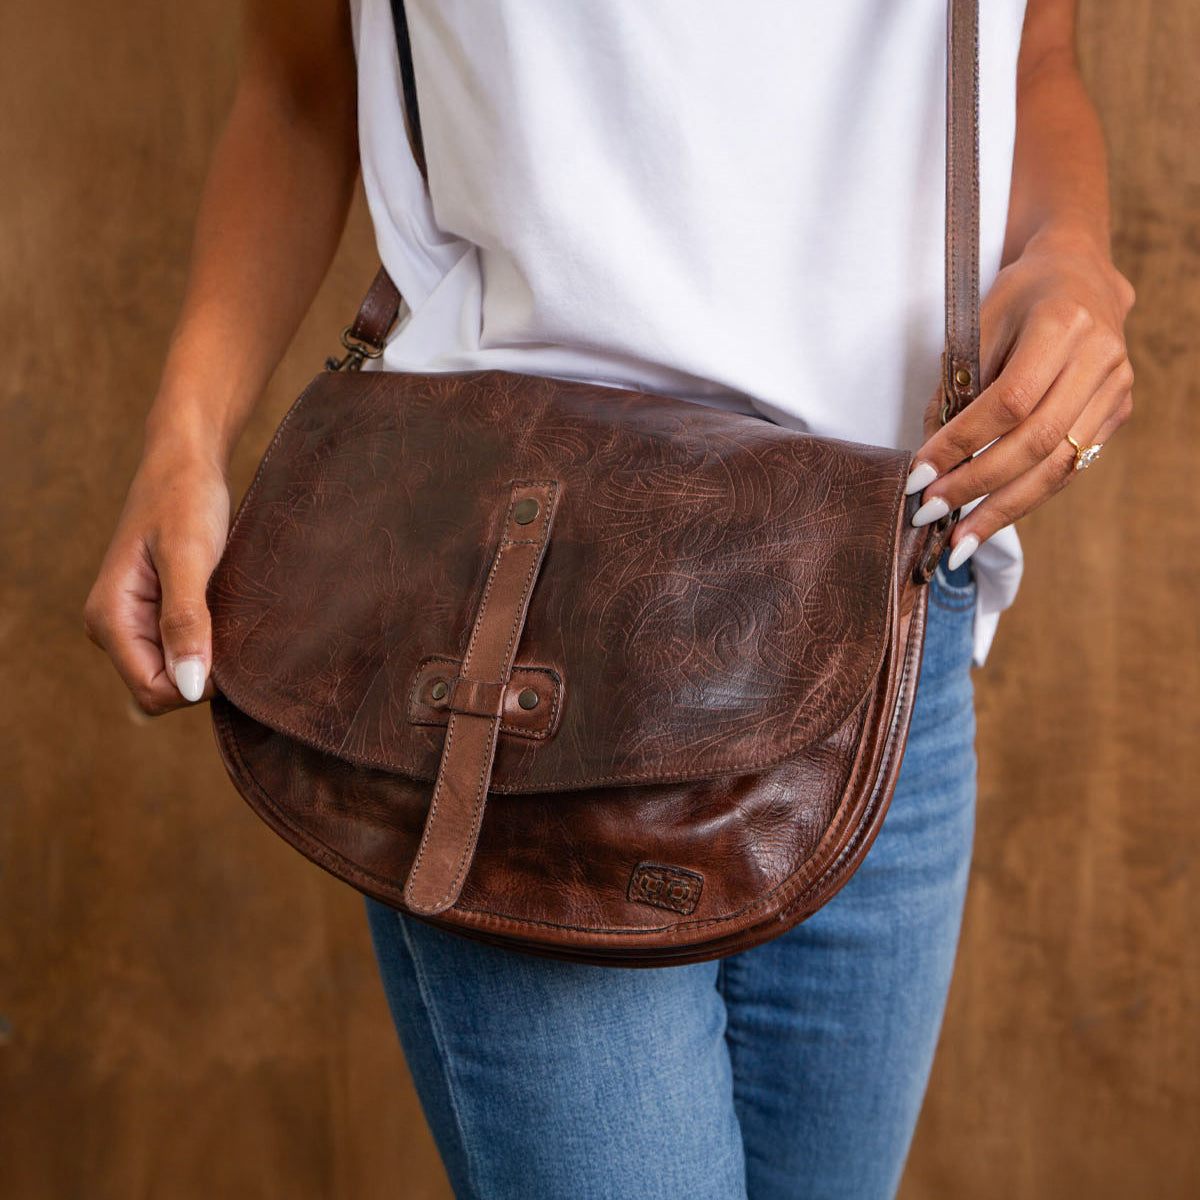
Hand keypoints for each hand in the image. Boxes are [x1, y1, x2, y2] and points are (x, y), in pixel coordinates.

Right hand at [83, 444, 230, 715]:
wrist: (187, 462)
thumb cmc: (185, 499)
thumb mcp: (189, 557)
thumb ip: (185, 620)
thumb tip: (188, 684)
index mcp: (110, 617)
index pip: (153, 692)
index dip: (197, 686)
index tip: (233, 650)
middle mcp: (115, 626)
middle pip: (164, 688)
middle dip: (202, 672)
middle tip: (236, 627)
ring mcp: (134, 621)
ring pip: (176, 673)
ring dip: (209, 657)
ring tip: (230, 614)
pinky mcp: (156, 613)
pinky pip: (184, 650)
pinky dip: (210, 643)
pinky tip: (228, 615)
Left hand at [906, 222, 1135, 568]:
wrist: (1082, 276)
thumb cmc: (1019, 298)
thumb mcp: (977, 322)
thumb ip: (955, 384)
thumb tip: (929, 455)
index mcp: (1063, 324)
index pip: (1009, 402)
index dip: (961, 444)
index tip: (919, 476)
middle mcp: (1099, 359)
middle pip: (1036, 443)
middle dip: (977, 486)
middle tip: (930, 515)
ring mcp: (1115, 390)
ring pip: (1058, 467)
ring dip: (1002, 511)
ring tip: (959, 544)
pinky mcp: (1117, 414)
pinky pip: (1069, 468)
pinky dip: (1025, 498)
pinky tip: (989, 520)